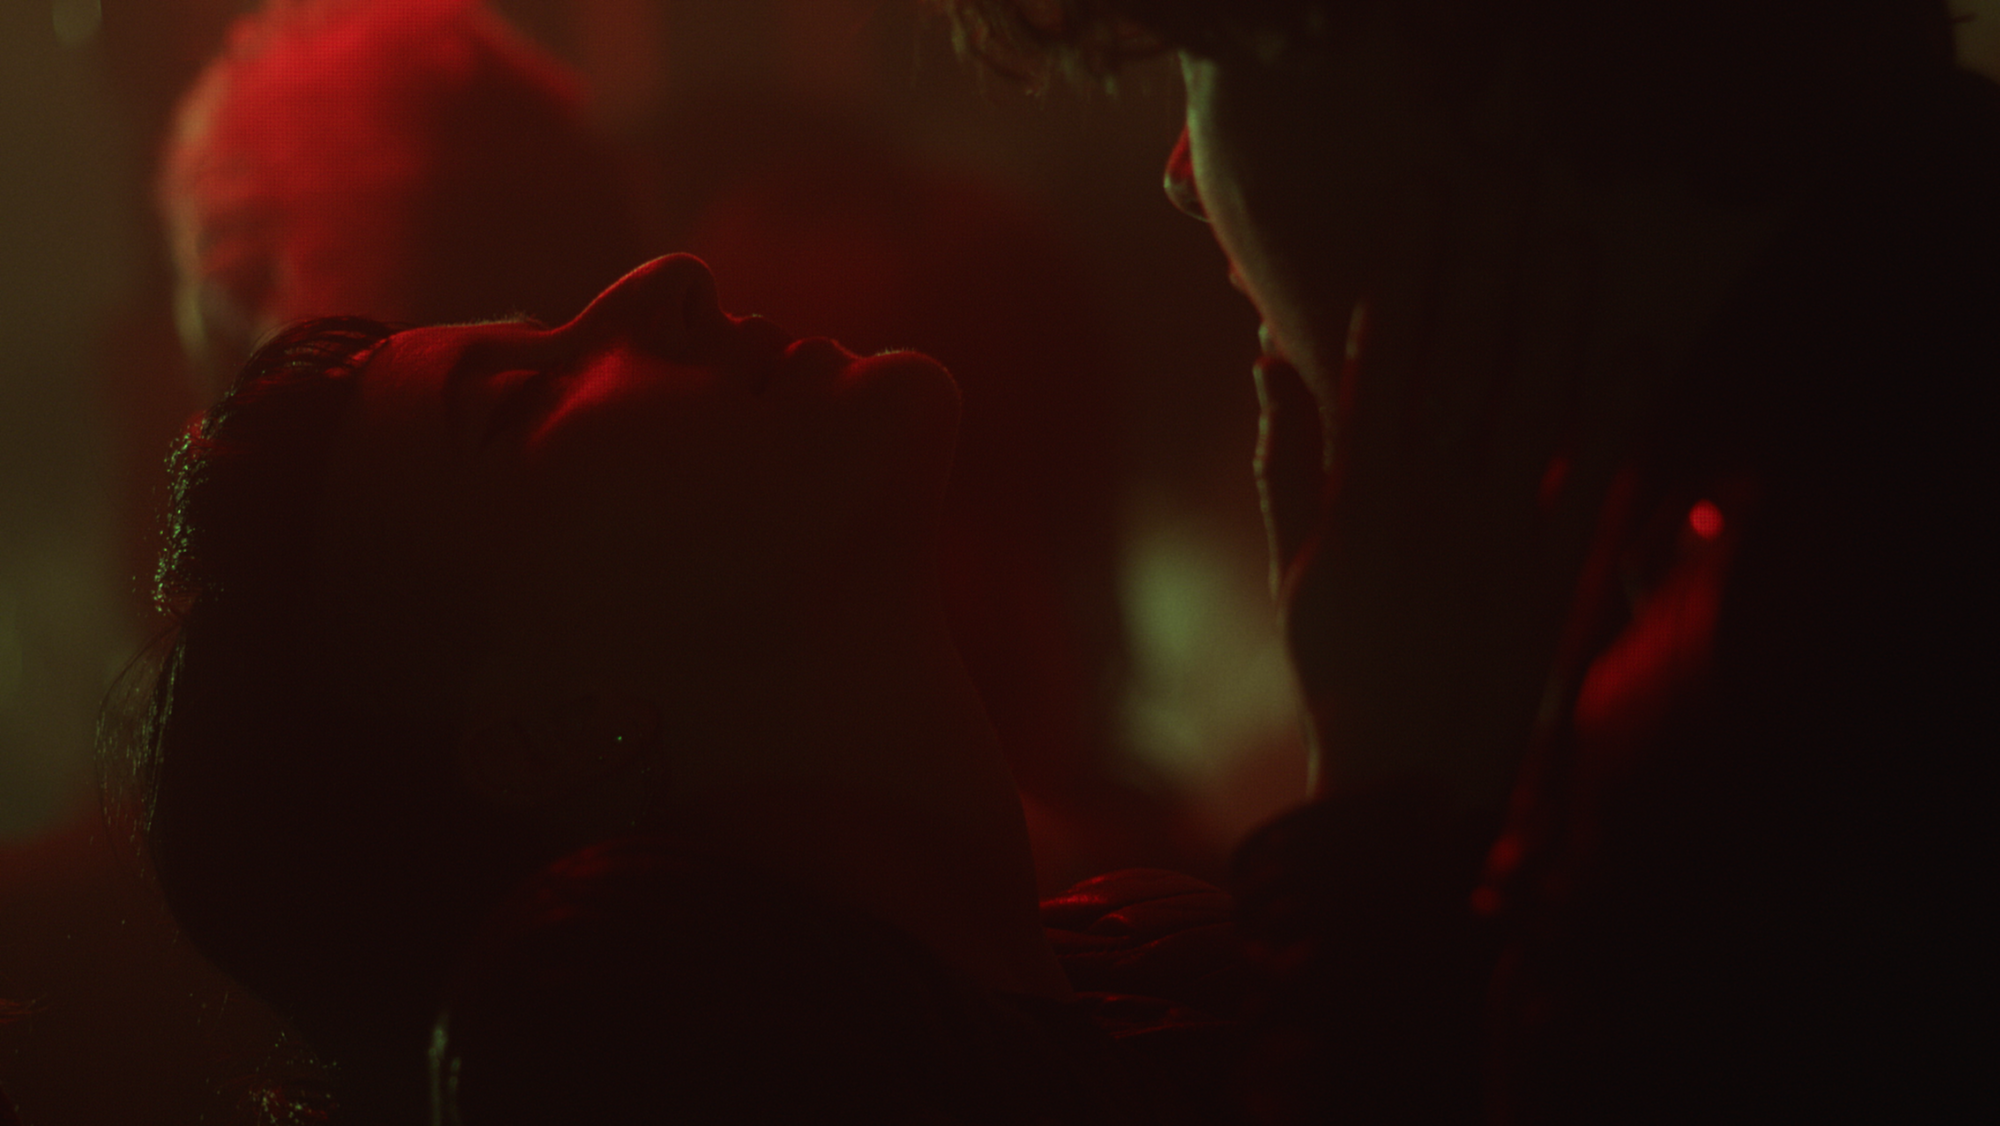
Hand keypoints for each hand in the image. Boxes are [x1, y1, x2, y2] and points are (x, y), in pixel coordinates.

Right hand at [1253, 167, 1651, 808]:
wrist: (1403, 778)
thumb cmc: (1341, 670)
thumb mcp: (1294, 566)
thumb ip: (1286, 462)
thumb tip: (1268, 365)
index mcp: (1364, 496)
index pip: (1382, 366)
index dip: (1404, 284)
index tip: (1419, 214)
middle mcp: (1430, 501)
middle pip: (1460, 363)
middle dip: (1481, 270)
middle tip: (1502, 190)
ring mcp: (1495, 536)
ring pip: (1529, 403)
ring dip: (1550, 314)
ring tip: (1567, 240)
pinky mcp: (1548, 576)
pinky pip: (1586, 482)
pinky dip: (1611, 415)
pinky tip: (1626, 348)